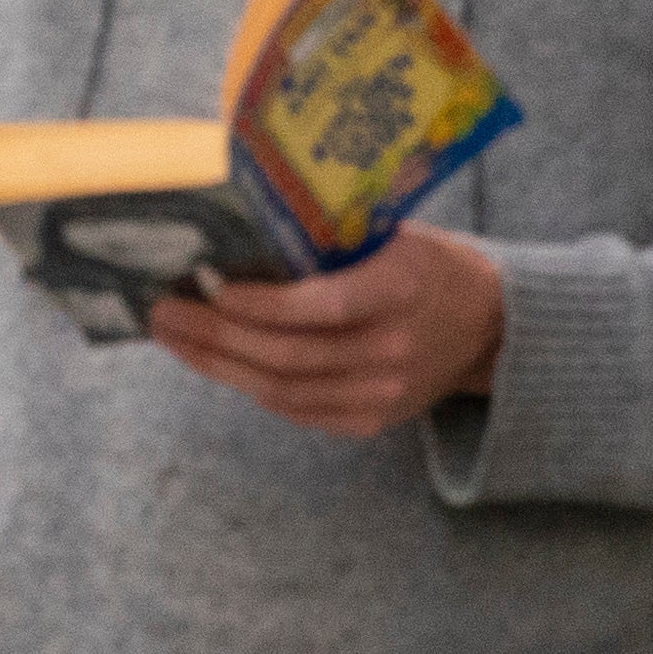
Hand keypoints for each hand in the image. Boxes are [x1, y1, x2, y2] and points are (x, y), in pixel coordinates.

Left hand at [145, 225, 505, 437]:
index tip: (209, 287)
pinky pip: (294, 410)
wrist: (488, 326)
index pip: (321, 307)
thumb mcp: (390, 234)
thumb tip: (232, 232)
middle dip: (214, 336)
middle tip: (164, 312)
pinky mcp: (370, 421)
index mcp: (402, 289)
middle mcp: (393, 349)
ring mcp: (384, 394)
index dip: (259, 305)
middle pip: (287, 355)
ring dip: (216, 365)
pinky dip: (246, 386)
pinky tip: (212, 361)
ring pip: (280, 390)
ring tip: (173, 337)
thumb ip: (326, 239)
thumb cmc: (423, 265)